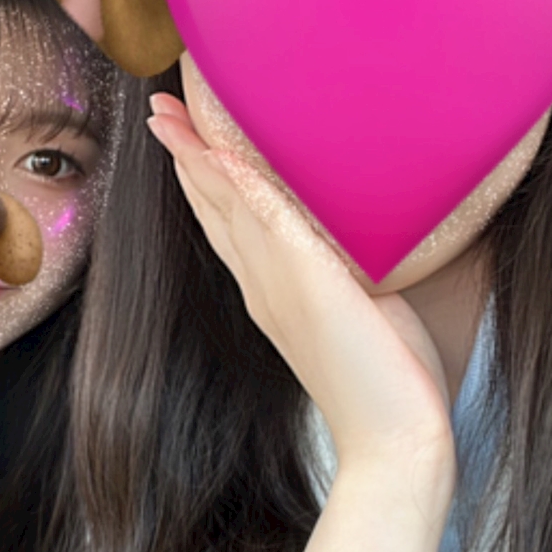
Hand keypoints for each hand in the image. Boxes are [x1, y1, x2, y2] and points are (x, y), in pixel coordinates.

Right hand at [147, 92, 454, 488]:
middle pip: (215, 208)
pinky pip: (260, 223)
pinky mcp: (303, 286)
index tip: (188, 141)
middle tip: (159, 111)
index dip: (207, 180)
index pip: (232, 225)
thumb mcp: (365, 312)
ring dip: (196, 156)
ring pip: (226, 207)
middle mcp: (264, 288)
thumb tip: (363, 248)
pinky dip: (234, 186)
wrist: (393, 441)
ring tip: (168, 115)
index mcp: (275, 295)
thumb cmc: (390, 384)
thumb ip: (351, 276)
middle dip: (186, 156)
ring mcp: (277, 287)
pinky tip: (215, 153)